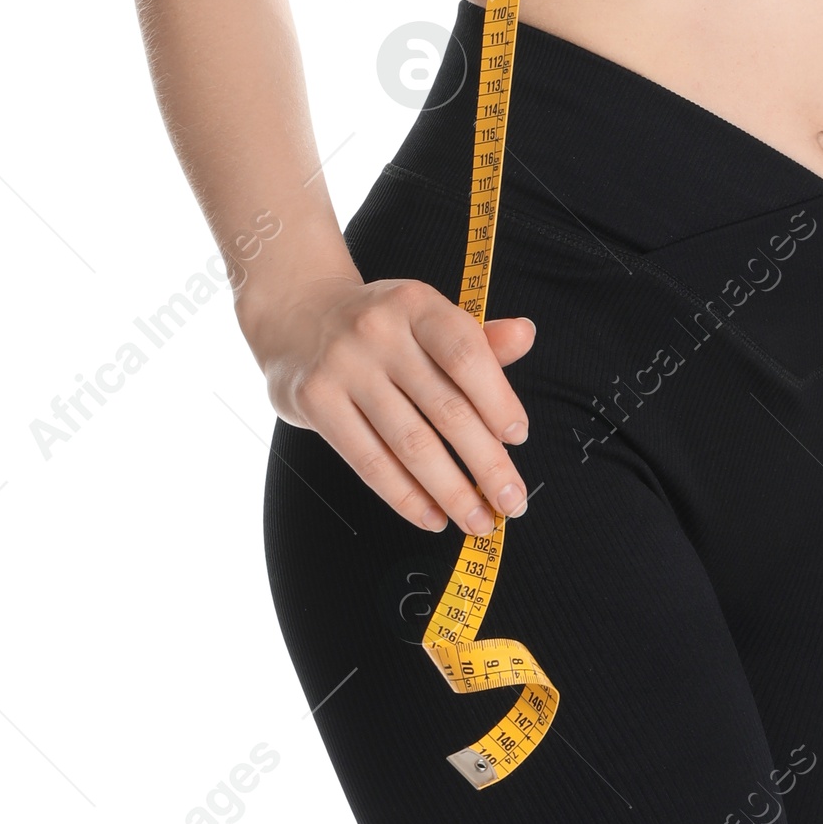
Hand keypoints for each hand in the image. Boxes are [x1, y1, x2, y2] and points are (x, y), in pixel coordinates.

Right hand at [247, 269, 536, 532]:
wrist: (297, 315)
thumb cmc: (381, 325)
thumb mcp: (426, 317)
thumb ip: (478, 337)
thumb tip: (526, 336)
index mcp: (416, 304)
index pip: (465, 353)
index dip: (497, 399)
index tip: (518, 438)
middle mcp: (378, 332)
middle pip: (444, 407)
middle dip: (485, 462)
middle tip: (512, 499)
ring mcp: (343, 367)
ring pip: (409, 443)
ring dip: (451, 490)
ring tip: (478, 519)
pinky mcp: (316, 402)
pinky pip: (369, 461)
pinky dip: (405, 496)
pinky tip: (432, 515)